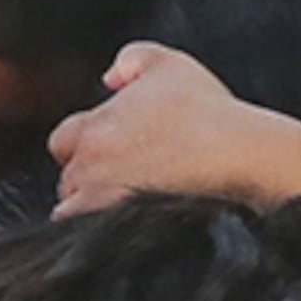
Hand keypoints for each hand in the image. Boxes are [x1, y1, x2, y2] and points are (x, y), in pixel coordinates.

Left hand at [48, 44, 300, 214]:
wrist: (238, 156)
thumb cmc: (208, 112)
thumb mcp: (169, 63)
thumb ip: (131, 59)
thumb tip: (109, 77)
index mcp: (94, 128)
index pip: (62, 141)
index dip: (82, 146)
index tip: (107, 152)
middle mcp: (90, 167)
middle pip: (67, 180)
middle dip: (84, 180)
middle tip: (120, 180)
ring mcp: (102, 202)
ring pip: (74, 212)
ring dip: (89, 208)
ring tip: (122, 206)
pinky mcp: (119, 230)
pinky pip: (90, 240)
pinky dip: (98, 236)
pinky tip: (123, 229)